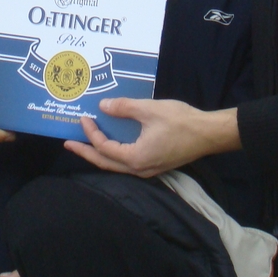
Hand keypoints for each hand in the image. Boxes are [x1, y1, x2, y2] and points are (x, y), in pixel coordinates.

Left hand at [63, 99, 239, 177]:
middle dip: (86, 153)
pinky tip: (111, 146)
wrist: (209, 133)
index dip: (91, 133)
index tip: (84, 118)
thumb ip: (124, 108)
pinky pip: (127, 164)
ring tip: (85, 146)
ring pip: (116, 166)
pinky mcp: (155, 165)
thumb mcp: (150, 109)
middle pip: (105, 164)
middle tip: (69, 144)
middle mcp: (139, 169)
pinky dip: (114, 155)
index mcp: (136, 158)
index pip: (105, 148)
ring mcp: (148, 170)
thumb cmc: (181, 121)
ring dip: (99, 155)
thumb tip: (103, 106)